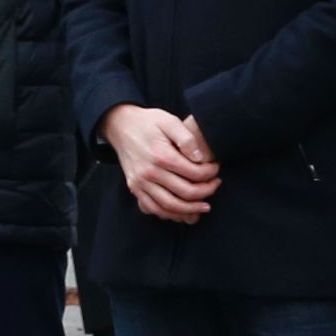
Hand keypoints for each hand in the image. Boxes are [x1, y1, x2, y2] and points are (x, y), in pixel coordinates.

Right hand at [103, 105, 218, 221]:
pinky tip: (182, 212)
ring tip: (204, 207)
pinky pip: (153, 208)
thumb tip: (200, 158)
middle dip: (205, 192)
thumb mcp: (169, 121)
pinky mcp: (134, 188)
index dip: (210, 174)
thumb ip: (186, 138)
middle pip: (185, 192)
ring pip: (170, 206)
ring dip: (190, 210)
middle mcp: (150, 172)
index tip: (216, 169)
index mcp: (161, 156)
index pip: (194, 173)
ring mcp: (140, 183)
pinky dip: (170, 214)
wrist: (120, 125)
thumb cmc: (148, 122)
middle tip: (215, 186)